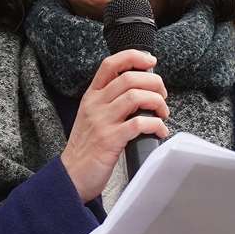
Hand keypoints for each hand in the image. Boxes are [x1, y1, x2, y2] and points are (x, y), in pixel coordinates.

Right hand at [59, 49, 167, 202]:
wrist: (72, 175)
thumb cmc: (88, 147)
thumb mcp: (93, 116)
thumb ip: (111, 101)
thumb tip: (143, 90)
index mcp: (92, 96)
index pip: (110, 65)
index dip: (133, 57)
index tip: (151, 61)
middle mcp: (95, 105)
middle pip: (130, 78)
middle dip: (155, 84)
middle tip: (162, 96)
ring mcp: (102, 122)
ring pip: (136, 97)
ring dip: (157, 103)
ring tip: (162, 114)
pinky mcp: (110, 140)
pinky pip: (139, 124)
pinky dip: (156, 125)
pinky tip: (160, 132)